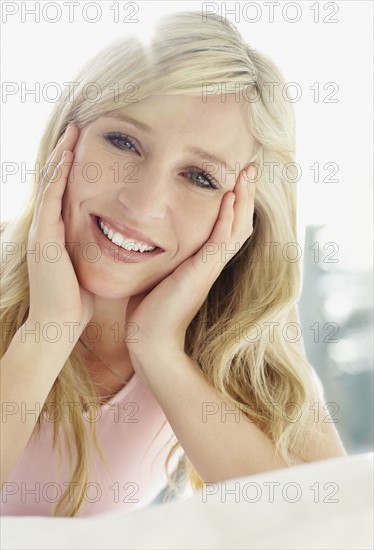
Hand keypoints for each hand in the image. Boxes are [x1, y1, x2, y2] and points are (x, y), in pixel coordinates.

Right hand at [27, 124, 93, 333]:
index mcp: (56, 234)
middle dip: (65, 155)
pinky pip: (51, 198)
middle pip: (54, 182)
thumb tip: (112, 241)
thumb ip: (91, 250)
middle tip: (77, 128)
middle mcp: (46, 228)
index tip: (86, 148)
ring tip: (72, 132)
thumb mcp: (85, 268)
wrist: (59, 325)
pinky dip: (58, 175)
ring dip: (61, 156)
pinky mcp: (44, 238)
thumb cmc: (76, 301)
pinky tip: (67, 155)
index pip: (63, 194)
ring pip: (50, 184)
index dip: (72, 170)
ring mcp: (42, 231)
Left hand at [126, 165, 255, 362]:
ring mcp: (210, 268)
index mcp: (204, 262)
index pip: (227, 227)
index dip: (234, 204)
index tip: (233, 179)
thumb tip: (144, 236)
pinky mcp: (201, 273)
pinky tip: (230, 197)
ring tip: (247, 173)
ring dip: (243, 200)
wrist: (150, 339)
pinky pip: (221, 241)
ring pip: (237, 228)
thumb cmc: (149, 309)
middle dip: (246, 195)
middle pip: (240, 223)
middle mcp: (212, 263)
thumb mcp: (158, 272)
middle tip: (249, 168)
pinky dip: (227, 218)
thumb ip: (162, 254)